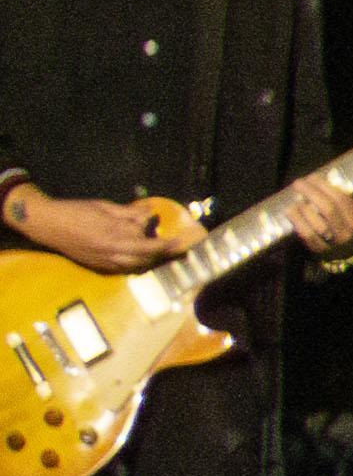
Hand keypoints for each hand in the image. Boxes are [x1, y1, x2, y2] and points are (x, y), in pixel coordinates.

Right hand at [10, 194, 181, 274]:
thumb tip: (150, 214)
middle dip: (164, 254)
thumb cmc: (76, 210)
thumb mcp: (105, 206)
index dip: (168, 244)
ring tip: (163, 253)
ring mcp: (103, 262)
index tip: (183, 241)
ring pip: (135, 266)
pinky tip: (141, 257)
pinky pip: (122, 269)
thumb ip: (130, 212)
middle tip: (179, 248)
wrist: (46, 223)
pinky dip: (135, 264)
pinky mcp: (96, 266)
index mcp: (115, 235)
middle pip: (146, 258)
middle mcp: (111, 252)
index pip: (150, 244)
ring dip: (151, 260)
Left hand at [278, 179, 352, 255]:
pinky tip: (290, 211)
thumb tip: (345, 173)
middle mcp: (347, 230)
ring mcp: (334, 242)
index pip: (341, 199)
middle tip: (299, 183)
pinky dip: (298, 222)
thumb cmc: (350, 227)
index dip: (325, 186)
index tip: (313, 177)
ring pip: (318, 223)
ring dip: (303, 208)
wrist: (348, 255)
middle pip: (328, 208)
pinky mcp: (320, 250)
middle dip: (311, 193)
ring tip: (295, 197)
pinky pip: (307, 235)